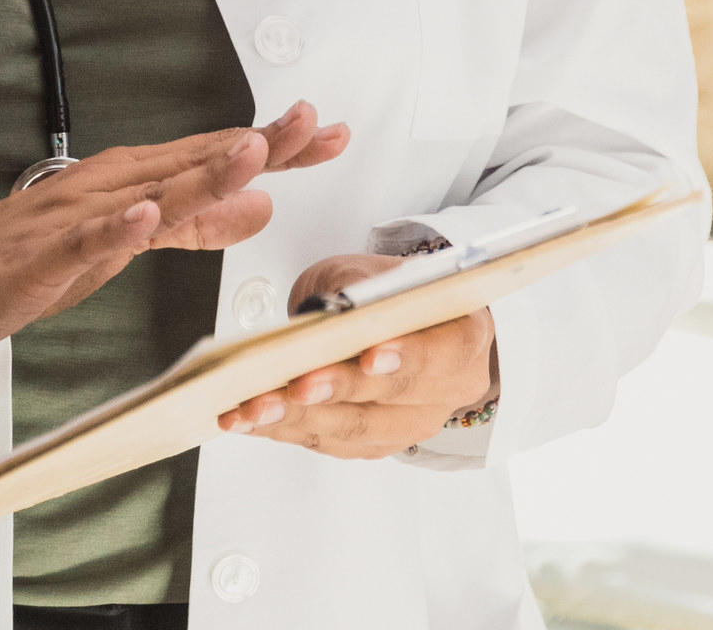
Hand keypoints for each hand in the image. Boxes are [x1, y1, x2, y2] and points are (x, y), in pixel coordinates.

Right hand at [0, 102, 347, 371]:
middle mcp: (112, 187)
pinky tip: (146, 213)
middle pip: (194, 161)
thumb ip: (196, 223)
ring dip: (200, 172)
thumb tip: (261, 207)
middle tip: (309, 124)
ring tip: (249, 154)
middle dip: (256, 144)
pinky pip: (85, 238)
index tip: (330, 133)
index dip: (277, 147)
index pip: (216, 157)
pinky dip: (118, 225)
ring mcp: (76, 218)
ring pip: (148, 192)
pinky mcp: (42, 254)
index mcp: (136, 183)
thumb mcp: (129, 240)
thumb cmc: (30, 254)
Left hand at [214, 251, 495, 457]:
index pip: (443, 352)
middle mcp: (447, 389)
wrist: (396, 319)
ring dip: (299, 420)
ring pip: (357, 430)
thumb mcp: (376, 270)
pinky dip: (285, 430)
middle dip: (337, 392)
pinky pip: (330, 443)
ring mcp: (412, 422)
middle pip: (392, 400)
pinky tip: (248, 419)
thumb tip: (331, 306)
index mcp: (464, 335)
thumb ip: (359, 285)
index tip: (370, 357)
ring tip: (251, 408)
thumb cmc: (389, 293)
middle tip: (293, 386)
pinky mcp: (377, 442)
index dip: (408, 358)